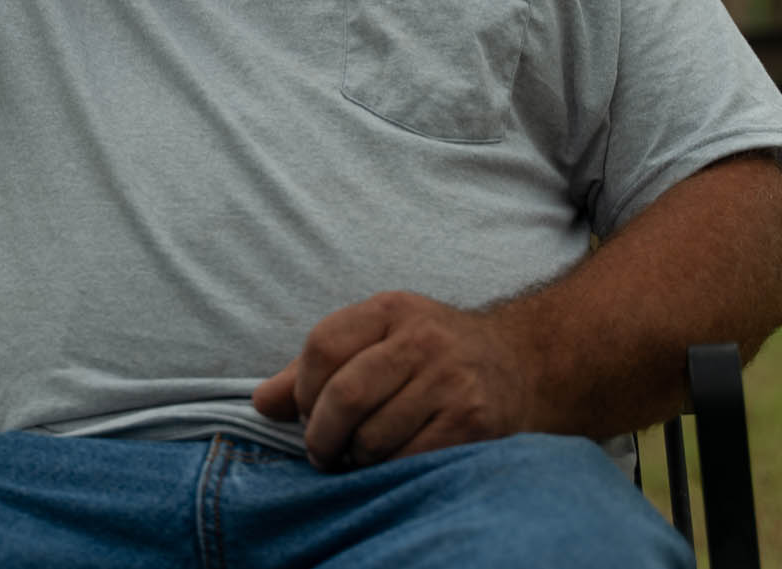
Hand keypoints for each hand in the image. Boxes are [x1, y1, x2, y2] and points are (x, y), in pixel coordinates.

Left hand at [249, 291, 538, 472]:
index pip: (322, 346)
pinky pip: (408, 460)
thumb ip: (317, 367)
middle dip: (321, 435)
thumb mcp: (376, 339)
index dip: (302, 390)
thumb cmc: (431, 355)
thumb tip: (261, 402)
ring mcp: (452, 380)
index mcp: (391, 309)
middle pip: (345, 396)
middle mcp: (423, 339)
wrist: (520, 364)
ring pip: (373, 437)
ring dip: (357, 458)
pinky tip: (394, 461)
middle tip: (323, 451)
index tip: (306, 412)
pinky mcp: (472, 421)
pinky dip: (389, 471)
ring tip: (363, 454)